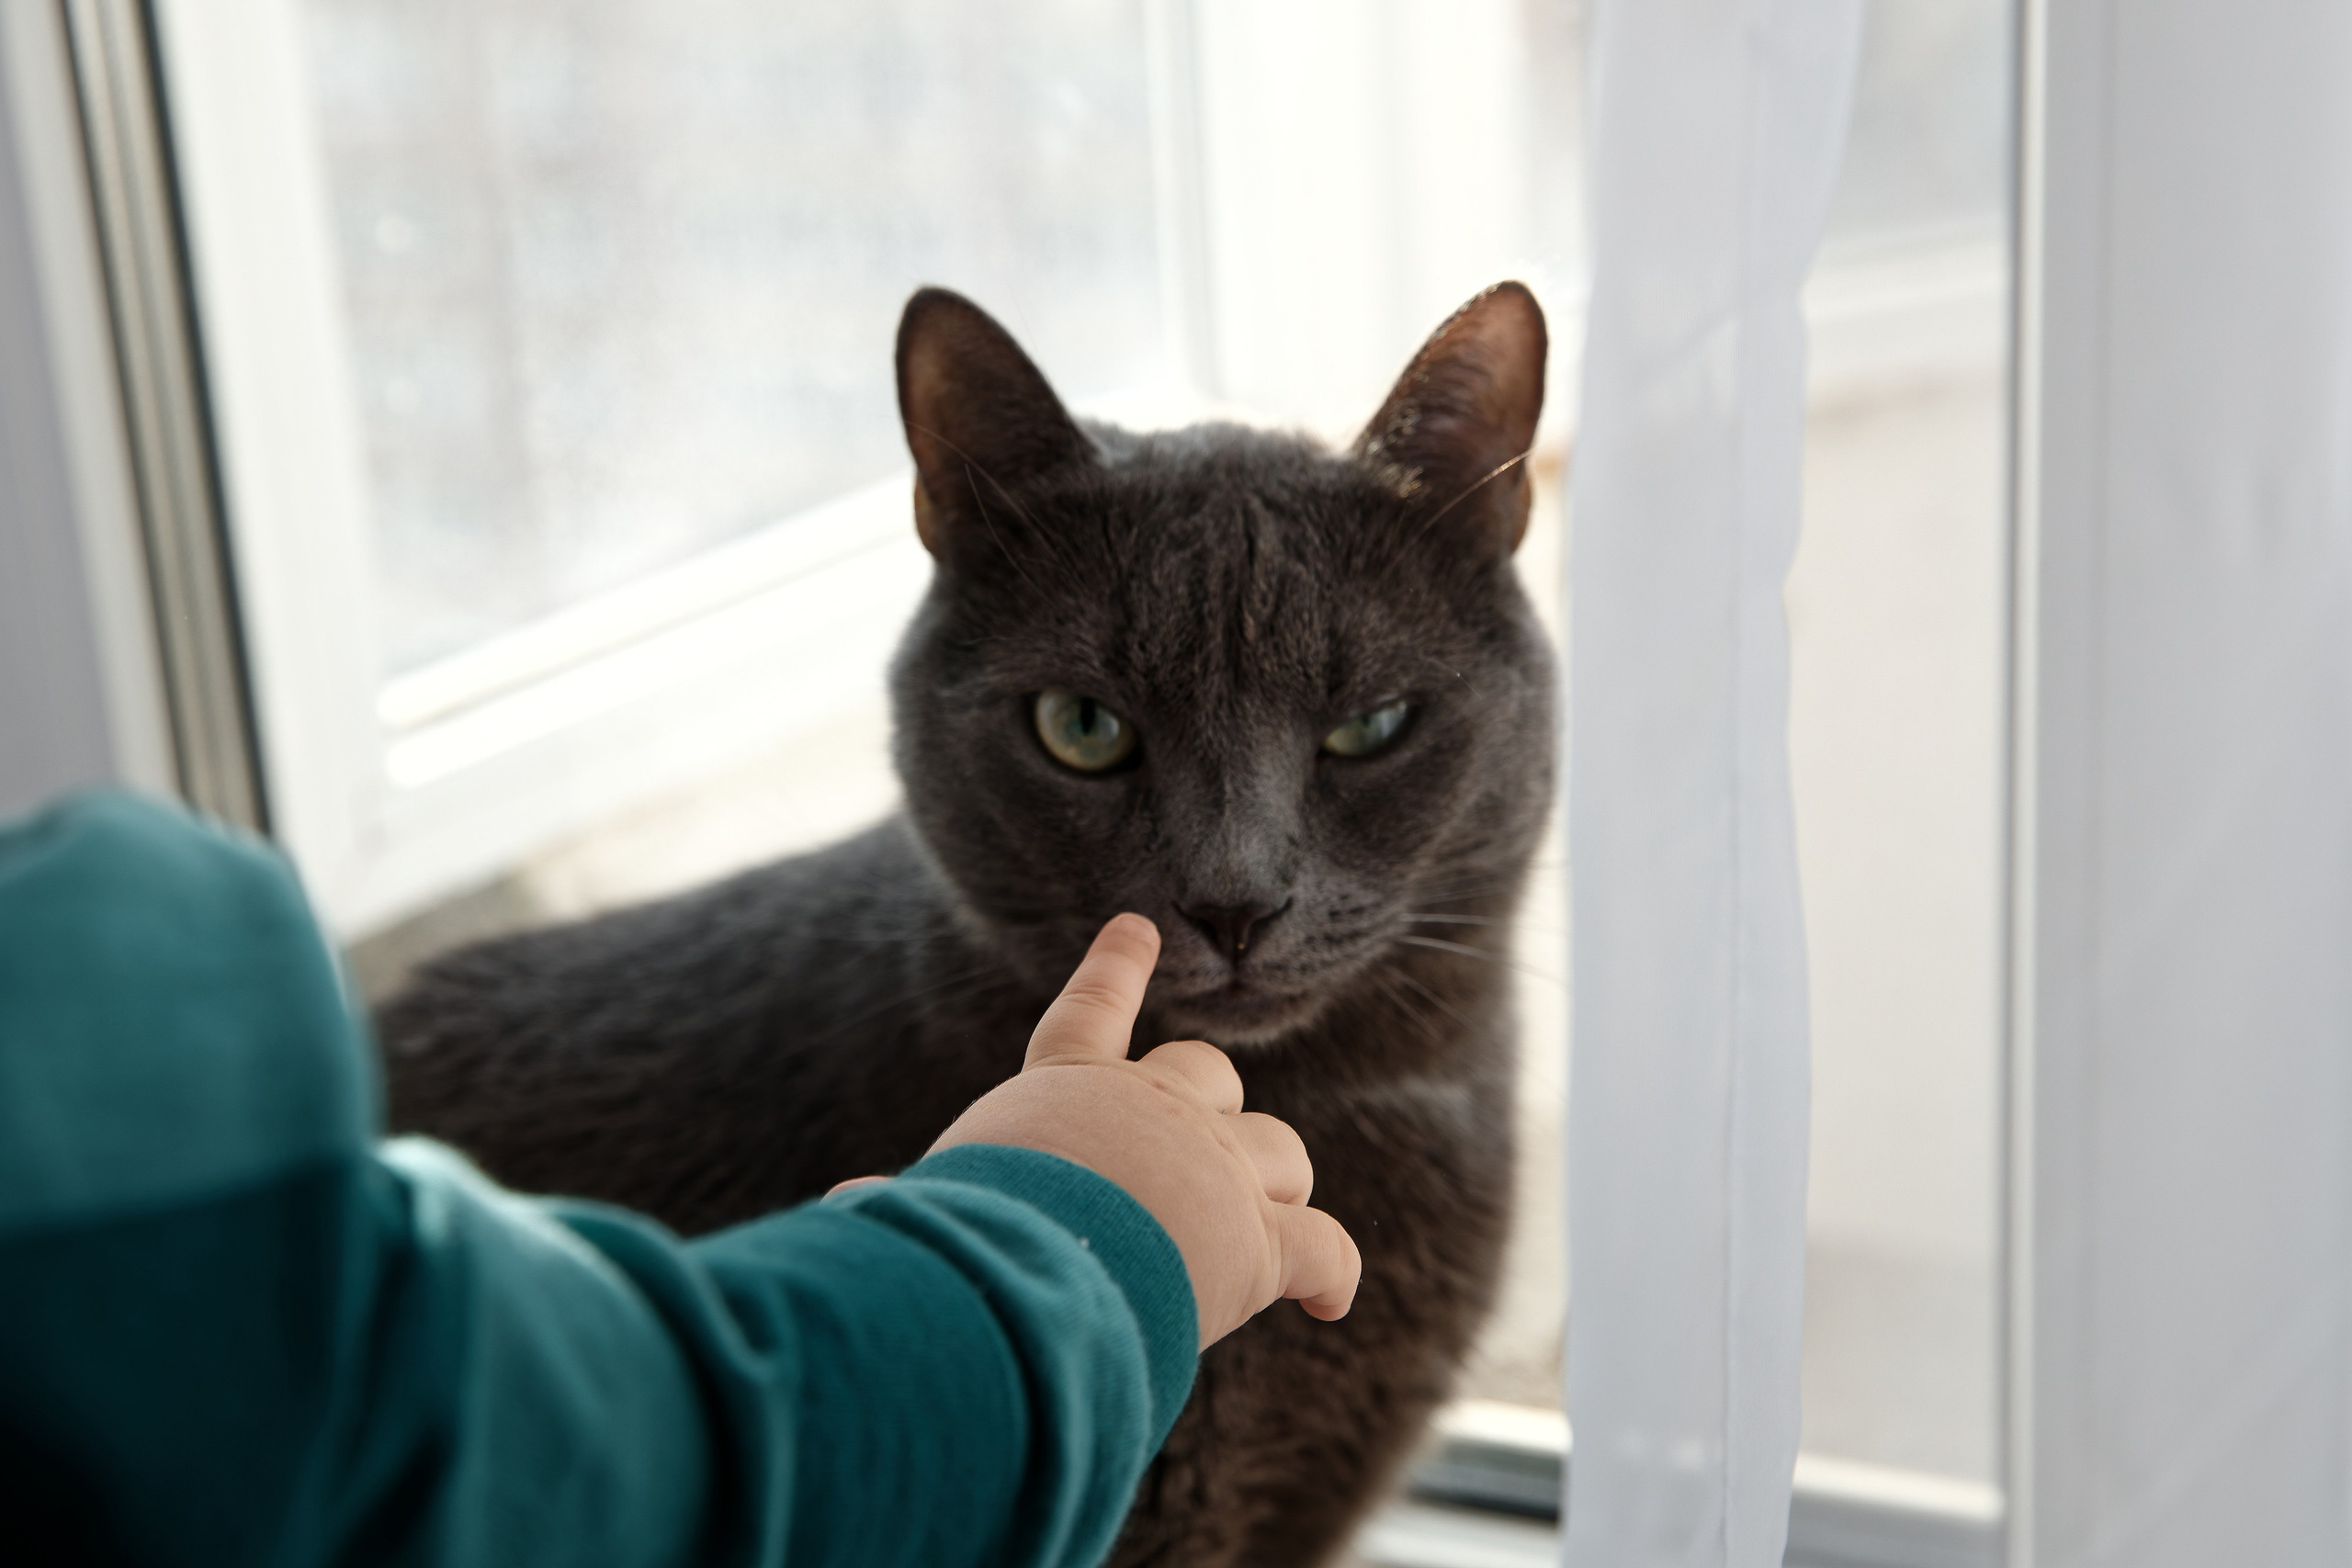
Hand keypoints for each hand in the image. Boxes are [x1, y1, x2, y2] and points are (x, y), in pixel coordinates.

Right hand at [921, 913, 1360, 1345]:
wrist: (1031, 1267)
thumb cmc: (961, 1228)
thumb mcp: (928, 1195)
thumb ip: (899, 1200)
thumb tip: (844, 1207)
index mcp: (1065, 1087)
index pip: (1091, 1010)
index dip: (1116, 966)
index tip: (1138, 927)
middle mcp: (1154, 1108)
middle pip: (1209, 1075)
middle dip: (1212, 1107)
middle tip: (1202, 1149)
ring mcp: (1217, 1166)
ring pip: (1281, 1151)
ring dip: (1274, 1186)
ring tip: (1261, 1227)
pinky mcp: (1261, 1238)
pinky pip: (1325, 1247)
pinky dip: (1331, 1275)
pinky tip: (1328, 1305)